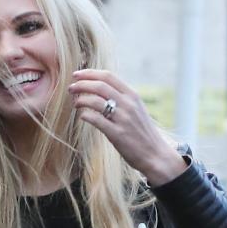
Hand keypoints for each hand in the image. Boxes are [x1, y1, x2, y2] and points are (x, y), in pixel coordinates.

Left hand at [68, 69, 186, 185]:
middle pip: (100, 86)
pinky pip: (96, 120)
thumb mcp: (136, 109)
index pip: (108, 76)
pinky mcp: (117, 134)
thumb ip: (122, 98)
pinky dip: (86, 116)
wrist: (155, 154)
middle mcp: (128, 104)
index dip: (89, 73)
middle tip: (70, 88)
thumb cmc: (142, 132)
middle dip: (81, 84)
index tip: (76, 75)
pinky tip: (82, 116)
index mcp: (132, 95)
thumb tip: (101, 89)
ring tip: (75, 103)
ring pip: (96, 101)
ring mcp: (123, 119)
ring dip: (81, 100)